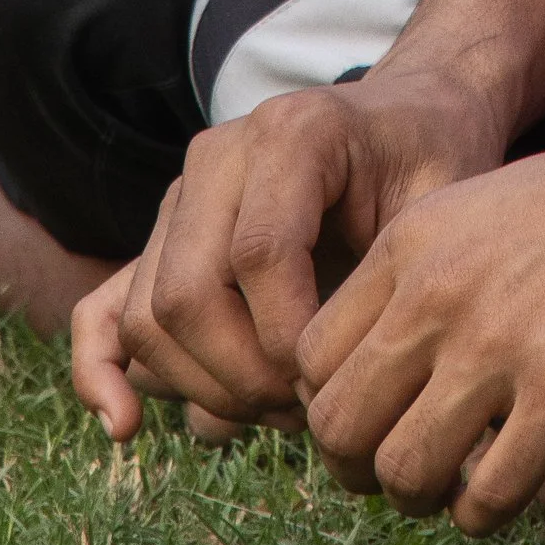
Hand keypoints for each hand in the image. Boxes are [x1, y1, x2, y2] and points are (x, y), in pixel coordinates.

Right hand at [76, 62, 502, 435]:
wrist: (409, 118)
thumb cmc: (434, 161)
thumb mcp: (444, 201)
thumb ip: (398, 278)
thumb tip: (341, 393)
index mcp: (292, 134)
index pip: (257, 256)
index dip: (289, 340)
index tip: (335, 383)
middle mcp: (219, 155)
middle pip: (188, 295)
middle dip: (243, 378)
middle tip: (308, 412)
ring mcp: (181, 197)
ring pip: (148, 317)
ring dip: (204, 389)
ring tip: (278, 412)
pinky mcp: (162, 239)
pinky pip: (104, 307)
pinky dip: (100, 369)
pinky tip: (125, 426)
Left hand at [289, 99, 544, 529]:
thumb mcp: (488, 209)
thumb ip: (426, 277)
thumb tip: (378, 371)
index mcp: (413, 240)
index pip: (308, 359)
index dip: (332, 409)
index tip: (377, 422)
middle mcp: (439, 289)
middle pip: (336, 426)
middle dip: (361, 469)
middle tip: (408, 471)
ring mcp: (501, 339)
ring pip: (400, 471)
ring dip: (422, 500)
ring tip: (460, 485)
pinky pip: (486, 494)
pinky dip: (488, 513)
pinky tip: (515, 490)